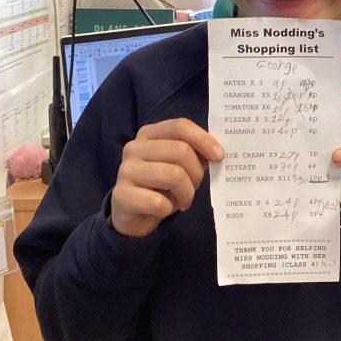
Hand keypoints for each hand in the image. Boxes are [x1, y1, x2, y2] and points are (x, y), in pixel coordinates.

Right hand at [111, 118, 223, 237]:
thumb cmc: (161, 185)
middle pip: (181, 151)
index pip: (180, 126)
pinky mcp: (121, 194)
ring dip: (186, 193)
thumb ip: (194, 153)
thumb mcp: (179, 165)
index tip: (219, 156)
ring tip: (182, 200)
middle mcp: (134, 148)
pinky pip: (158, 202)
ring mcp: (126, 170)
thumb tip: (216, 152)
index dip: (203, 139)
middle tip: (195, 186)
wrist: (133, 214)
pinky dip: (168, 209)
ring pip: (173, 175)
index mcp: (149, 134)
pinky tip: (164, 209)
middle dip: (196, 173)